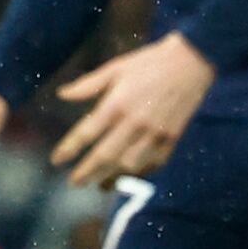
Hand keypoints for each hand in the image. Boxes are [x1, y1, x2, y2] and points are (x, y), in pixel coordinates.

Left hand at [52, 34, 218, 187]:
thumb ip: (88, 85)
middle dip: (87, 172)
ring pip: (129, 165)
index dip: (69, 149)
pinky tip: (129, 177)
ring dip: (112, 178)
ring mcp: (155, 133)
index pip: (86, 133)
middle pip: (105, 155)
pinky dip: (140, 174)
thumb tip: (62, 95)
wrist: (191, 62)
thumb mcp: (115, 68)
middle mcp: (134, 122)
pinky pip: (154, 164)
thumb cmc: (149, 63)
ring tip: (100, 186)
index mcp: (117, 103)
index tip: (56, 160)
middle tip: (74, 182)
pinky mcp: (172, 139)